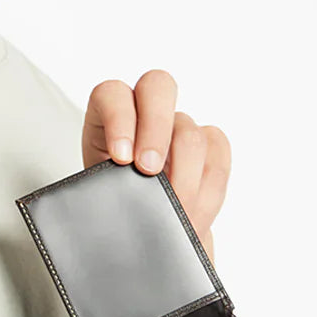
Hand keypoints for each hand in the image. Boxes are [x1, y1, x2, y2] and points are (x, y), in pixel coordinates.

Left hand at [82, 69, 230, 263]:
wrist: (136, 229)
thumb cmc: (112, 205)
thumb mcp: (98, 192)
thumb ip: (103, 182)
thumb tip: (116, 191)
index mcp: (108, 114)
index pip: (112, 93)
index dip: (118, 119)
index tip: (120, 159)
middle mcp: (145, 110)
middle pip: (157, 87)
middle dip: (155, 130)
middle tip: (149, 172)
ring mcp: (178, 126)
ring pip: (190, 132)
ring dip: (183, 175)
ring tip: (172, 212)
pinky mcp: (208, 146)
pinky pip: (218, 151)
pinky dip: (208, 185)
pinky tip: (193, 212)